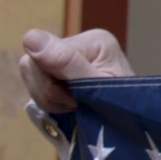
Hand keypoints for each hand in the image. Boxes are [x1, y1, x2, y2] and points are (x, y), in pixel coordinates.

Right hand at [18, 28, 134, 113]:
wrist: (131, 123)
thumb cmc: (122, 106)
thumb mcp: (95, 86)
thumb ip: (65, 62)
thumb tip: (29, 36)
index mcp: (93, 40)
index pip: (42, 55)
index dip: (51, 84)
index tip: (76, 98)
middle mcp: (80, 42)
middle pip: (32, 64)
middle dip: (50, 93)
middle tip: (76, 104)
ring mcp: (69, 57)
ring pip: (32, 77)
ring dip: (50, 99)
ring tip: (75, 105)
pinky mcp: (61, 72)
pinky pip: (36, 86)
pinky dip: (50, 102)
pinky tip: (69, 105)